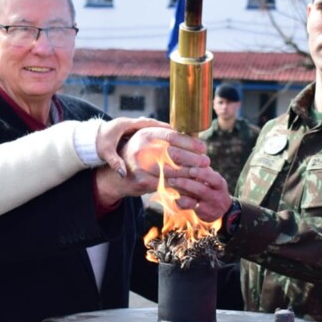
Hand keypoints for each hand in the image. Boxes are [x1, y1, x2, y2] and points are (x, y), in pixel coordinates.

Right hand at [95, 126, 210, 205]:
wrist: (115, 176)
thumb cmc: (139, 155)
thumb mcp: (148, 140)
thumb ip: (167, 136)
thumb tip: (194, 134)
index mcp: (146, 134)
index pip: (172, 136)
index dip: (190, 142)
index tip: (203, 148)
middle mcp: (142, 149)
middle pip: (173, 154)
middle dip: (193, 159)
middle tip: (206, 162)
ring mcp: (140, 166)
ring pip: (171, 171)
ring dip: (189, 174)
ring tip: (201, 174)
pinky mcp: (142, 182)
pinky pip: (166, 185)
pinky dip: (180, 187)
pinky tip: (191, 188)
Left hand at [96, 117, 171, 176]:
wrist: (89, 138)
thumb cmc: (98, 144)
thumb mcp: (106, 153)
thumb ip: (115, 163)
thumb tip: (123, 174)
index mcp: (125, 124)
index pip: (147, 123)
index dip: (161, 127)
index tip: (174, 131)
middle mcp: (129, 122)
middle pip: (152, 123)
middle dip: (165, 129)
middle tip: (179, 134)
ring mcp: (129, 124)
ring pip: (149, 126)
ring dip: (160, 131)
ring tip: (174, 138)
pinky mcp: (129, 129)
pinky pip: (145, 129)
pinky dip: (154, 134)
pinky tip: (162, 142)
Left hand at [166, 168, 232, 221]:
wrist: (221, 210)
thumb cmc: (212, 188)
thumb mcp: (213, 178)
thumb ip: (203, 169)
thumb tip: (188, 152)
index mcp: (219, 184)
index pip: (214, 178)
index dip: (202, 174)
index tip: (191, 168)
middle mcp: (216, 196)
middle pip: (202, 190)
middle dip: (186, 183)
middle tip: (173, 177)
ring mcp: (208, 207)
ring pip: (193, 201)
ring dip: (180, 192)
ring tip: (170, 182)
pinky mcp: (200, 215)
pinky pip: (187, 208)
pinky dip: (178, 201)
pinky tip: (171, 194)